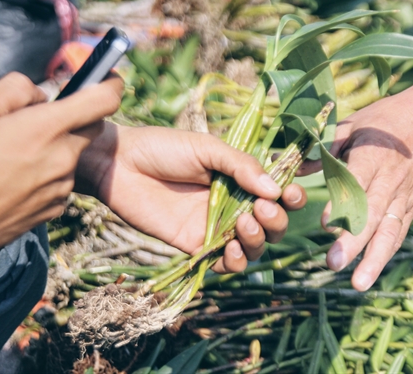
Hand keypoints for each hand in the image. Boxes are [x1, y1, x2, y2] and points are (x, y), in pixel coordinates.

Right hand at [0, 73, 122, 248]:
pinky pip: (60, 182)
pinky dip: (45, 175)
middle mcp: (62, 158)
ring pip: (71, 156)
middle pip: (90, 128)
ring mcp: (60, 187)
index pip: (103, 101)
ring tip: (11, 155)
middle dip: (76, 118)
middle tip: (40, 119)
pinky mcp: (54, 209)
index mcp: (45, 129)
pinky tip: (13, 179)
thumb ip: (17, 91)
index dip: (110, 84)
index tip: (109, 77)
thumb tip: (42, 96)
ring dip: (54, 149)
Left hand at [77, 124, 305, 272]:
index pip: (278, 193)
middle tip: (260, 208)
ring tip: (243, 225)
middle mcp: (235, 204)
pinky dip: (235, 261)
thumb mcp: (208, 149)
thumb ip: (242, 166)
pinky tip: (230, 248)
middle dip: (276, 220)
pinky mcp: (196, 245)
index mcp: (242, 178)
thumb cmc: (164, 148)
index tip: (292, 193)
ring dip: (258, 240)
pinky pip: (225, 263)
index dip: (292, 196)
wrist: (120, 165)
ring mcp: (217, 227)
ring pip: (254, 246)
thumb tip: (275, 189)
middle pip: (272, 224)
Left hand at [300, 89, 412, 290]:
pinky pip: (398, 233)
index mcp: (373, 155)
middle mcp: (391, 179)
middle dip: (355, 241)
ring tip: (359, 284)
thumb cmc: (382, 122)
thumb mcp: (351, 125)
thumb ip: (323, 150)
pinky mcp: (411, 207)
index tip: (325, 224)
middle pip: (374, 213)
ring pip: (390, 231)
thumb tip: (288, 165)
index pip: (358, 183)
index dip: (342, 204)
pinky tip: (370, 275)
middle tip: (334, 263)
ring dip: (374, 259)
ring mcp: (404, 196)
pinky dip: (384, 254)